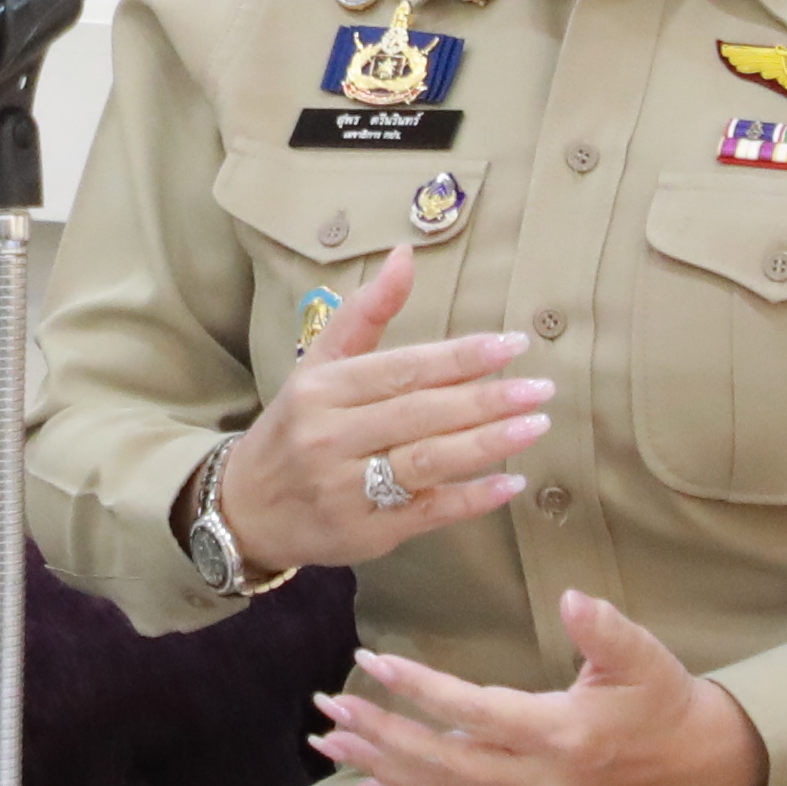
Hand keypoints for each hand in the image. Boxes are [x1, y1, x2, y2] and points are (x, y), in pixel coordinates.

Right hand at [219, 246, 548, 571]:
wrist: (247, 509)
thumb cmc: (295, 426)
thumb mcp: (319, 366)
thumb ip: (366, 313)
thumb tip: (406, 253)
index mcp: (323, 390)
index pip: (402, 369)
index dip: (460, 357)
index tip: (513, 346)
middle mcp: (331, 437)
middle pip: (420, 414)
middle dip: (486, 400)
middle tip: (540, 389)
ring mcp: (347, 489)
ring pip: (426, 462)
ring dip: (487, 444)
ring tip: (535, 425)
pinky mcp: (365, 532)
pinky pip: (427, 513)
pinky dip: (471, 499)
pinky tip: (510, 483)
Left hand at [319, 592, 766, 785]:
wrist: (694, 761)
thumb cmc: (664, 699)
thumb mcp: (644, 656)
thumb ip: (605, 628)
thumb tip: (572, 598)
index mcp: (559, 734)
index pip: (475, 712)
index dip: (421, 688)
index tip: (373, 661)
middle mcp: (535, 778)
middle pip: (440, 760)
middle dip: (380, 733)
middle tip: (329, 704)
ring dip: (377, 765)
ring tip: (324, 740)